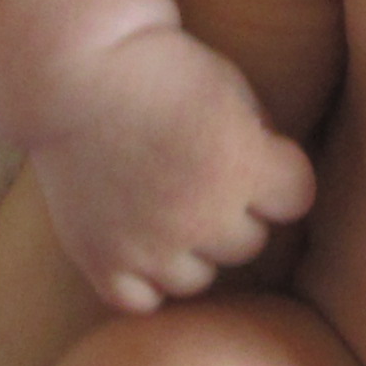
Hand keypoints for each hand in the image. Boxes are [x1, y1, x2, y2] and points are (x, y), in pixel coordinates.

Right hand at [27, 25, 317, 312]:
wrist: (69, 65)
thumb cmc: (157, 66)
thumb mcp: (231, 87)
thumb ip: (259, 141)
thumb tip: (272, 185)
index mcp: (241, 166)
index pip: (297, 198)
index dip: (278, 171)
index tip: (252, 149)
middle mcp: (199, 215)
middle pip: (249, 242)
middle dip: (233, 209)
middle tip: (196, 172)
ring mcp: (147, 245)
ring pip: (198, 278)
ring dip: (191, 247)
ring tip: (167, 206)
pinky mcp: (99, 259)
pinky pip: (140, 300)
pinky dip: (144, 279)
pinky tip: (139, 243)